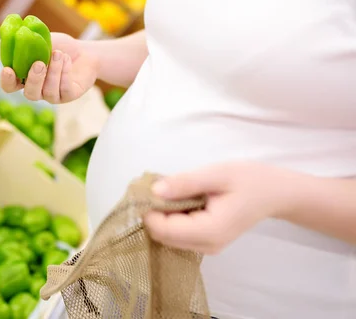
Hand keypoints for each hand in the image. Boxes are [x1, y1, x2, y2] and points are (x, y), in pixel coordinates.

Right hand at [0, 32, 98, 103]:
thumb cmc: (60, 47)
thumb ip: (27, 39)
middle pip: (30, 94)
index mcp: (25, 78)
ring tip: (59, 53)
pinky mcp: (68, 95)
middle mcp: (37, 90)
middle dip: (34, 79)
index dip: (7, 81)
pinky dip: (65, 72)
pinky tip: (67, 59)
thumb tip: (11, 28)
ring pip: (48, 91)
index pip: (10, 86)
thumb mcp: (42, 40)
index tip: (8, 70)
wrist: (84, 52)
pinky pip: (64, 89)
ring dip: (53, 70)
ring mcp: (52, 95)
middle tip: (39, 63)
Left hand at [144, 162, 298, 254]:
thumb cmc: (249, 180)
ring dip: (162, 215)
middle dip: (153, 212)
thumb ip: (185, 183)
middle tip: (157, 185)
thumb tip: (154, 191)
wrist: (275, 193)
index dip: (149, 209)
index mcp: (210, 231)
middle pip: (162, 236)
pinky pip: (178, 235)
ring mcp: (207, 248)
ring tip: (172, 189)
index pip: (163, 230)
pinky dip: (172, 218)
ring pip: (167, 237)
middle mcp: (207, 246)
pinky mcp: (206, 243)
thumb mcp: (217, 174)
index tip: (147, 187)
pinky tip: (181, 199)